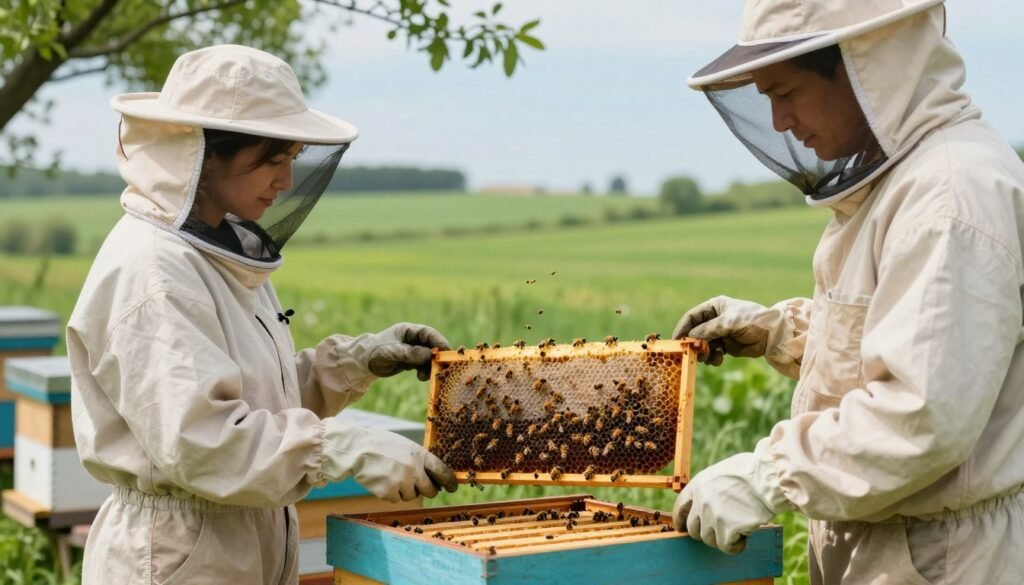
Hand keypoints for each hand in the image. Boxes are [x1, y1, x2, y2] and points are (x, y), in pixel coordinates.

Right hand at [321, 418, 456, 502]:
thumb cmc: (381, 445)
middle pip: (430, 490)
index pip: (442, 471)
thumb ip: (419, 458)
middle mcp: (414, 470)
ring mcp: (401, 483)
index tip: (453, 487)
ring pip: (412, 496)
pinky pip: (396, 499)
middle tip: (420, 486)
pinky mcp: (388, 493)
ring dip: (405, 490)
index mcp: (420, 455)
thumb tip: (432, 473)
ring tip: (392, 476)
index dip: (449, 481)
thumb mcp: (404, 445)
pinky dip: (391, 493)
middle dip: (427, 490)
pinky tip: (382, 480)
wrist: (357, 449)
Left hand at [363, 322, 449, 380]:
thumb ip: (410, 353)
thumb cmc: (375, 352)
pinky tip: (420, 377)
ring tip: (424, 375)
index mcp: (408, 331)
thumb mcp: (392, 352)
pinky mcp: (411, 360)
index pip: (428, 333)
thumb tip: (430, 354)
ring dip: (430, 366)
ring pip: (428, 357)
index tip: (446, 351)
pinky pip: (423, 365)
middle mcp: (412, 339)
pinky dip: (424, 371)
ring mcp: (412, 350)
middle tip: (440, 367)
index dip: (439, 341)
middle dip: (436, 356)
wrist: (363, 363)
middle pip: (431, 345)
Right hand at [672, 296, 776, 365]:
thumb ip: (708, 330)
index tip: (677, 340)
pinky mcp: (727, 346)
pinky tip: (718, 360)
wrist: (773, 335)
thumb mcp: (728, 323)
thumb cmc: (751, 320)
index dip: (683, 328)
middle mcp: (715, 319)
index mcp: (715, 307)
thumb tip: (690, 338)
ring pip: (703, 344)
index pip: (692, 317)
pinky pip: (713, 353)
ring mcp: (720, 333)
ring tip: (707, 358)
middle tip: (693, 354)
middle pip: (696, 332)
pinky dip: (713, 358)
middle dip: (693, 343)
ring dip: (703, 352)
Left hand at [672, 449, 791, 553]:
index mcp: (697, 485)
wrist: (768, 477)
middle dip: (706, 531)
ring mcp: (713, 516)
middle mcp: (701, 502)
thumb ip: (710, 488)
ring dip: (722, 538)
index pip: (680, 508)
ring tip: (737, 529)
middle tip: (721, 529)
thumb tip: (707, 500)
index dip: (681, 520)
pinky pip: (727, 547)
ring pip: (709, 540)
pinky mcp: (728, 529)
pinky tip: (745, 538)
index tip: (683, 528)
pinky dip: (736, 546)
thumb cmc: (751, 471)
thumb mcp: (721, 472)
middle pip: (693, 529)